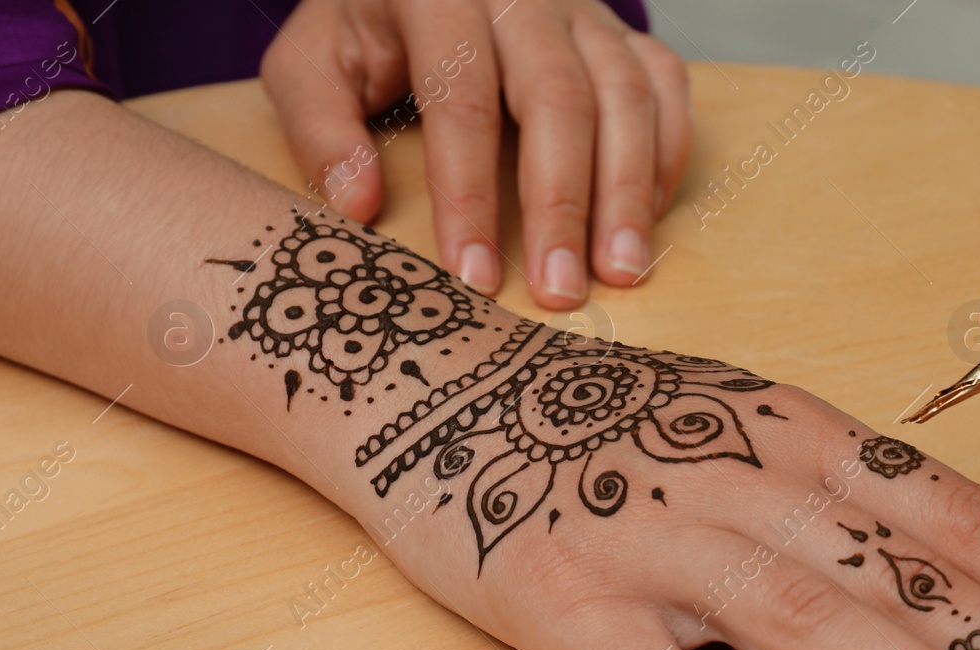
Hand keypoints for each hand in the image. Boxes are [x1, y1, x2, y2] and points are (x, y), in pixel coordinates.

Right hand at [225, 210, 979, 649]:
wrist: (437, 389)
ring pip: (808, 629)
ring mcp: (659, 545)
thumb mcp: (739, 419)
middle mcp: (747, 484)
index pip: (957, 518)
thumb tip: (960, 561)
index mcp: (800, 435)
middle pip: (908, 579)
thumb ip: (840, 486)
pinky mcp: (571, 606)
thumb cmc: (610, 418)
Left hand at [261, 0, 690, 305]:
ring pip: (625, 95)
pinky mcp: (622, 31)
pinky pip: (665, 84)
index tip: (474, 277)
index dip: (470, 195)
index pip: (462, 100)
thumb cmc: (368, 27)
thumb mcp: (314, 60)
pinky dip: (665, 152)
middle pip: (559, 100)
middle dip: (562, 204)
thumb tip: (359, 205)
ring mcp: (583, 10)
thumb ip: (320, 124)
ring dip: (628, 191)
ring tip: (621, 271)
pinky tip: (648, 218)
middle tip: (560, 291)